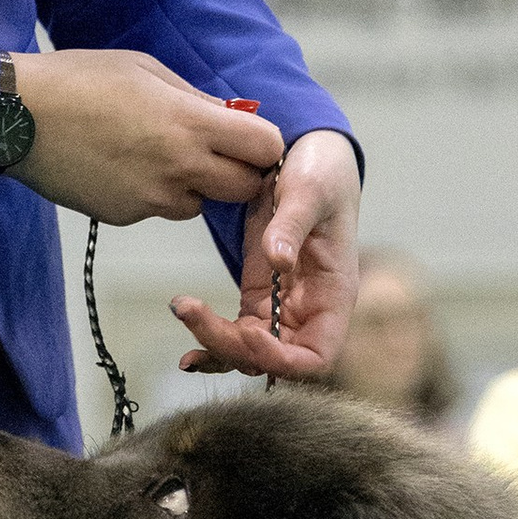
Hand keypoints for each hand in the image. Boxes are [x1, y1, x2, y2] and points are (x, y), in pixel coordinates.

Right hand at [8, 49, 283, 226]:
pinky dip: (152, 193)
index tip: (249, 138)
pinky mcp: (125, 215)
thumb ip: (197, 100)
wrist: (16, 117)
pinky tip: (121, 164)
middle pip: (244, 189)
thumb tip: (232, 117)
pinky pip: (158, 208)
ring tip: (154, 153)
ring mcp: (151, 198)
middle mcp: (178, 167)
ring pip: (199, 205)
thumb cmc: (80, 80)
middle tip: (216, 153)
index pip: (265, 147)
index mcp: (189, 124)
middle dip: (238, 173)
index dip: (264, 144)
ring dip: (193, 186)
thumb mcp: (147, 71)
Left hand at [172, 130, 360, 380]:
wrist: (308, 157)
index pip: (316, 357)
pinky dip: (210, 333)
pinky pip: (236, 332)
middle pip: (274, 361)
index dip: (282, 359)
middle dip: (233, 349)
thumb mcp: (310, 190)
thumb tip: (278, 260)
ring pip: (249, 351)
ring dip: (215, 343)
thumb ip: (292, 225)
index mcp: (334, 296)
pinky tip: (186, 317)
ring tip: (182, 311)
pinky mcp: (259, 297)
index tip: (248, 335)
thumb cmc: (321, 173)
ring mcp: (283, 308)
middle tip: (194, 315)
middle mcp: (311, 312)